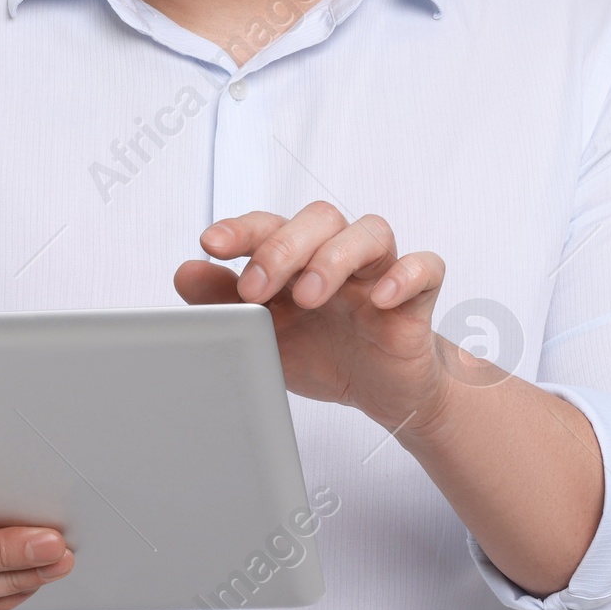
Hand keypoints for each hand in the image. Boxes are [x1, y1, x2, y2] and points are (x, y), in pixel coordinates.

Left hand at [174, 201, 456, 435]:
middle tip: (256, 287)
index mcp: (299, 256)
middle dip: (283, 247)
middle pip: (320, 218)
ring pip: (370, 231)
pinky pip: (425, 267)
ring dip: (335, 258)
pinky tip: (379, 298)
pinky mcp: (417, 297)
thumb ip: (225, 302)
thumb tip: (185, 272)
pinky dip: (405, 275)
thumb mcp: (265, 334)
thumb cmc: (322, 352)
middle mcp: (339, 253)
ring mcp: (380, 271)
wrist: (381, 391)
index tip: (211, 244)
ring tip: (310, 296)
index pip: (270, 225)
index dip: (241, 229)